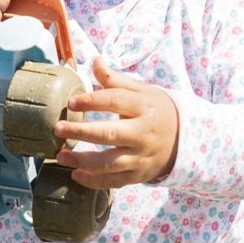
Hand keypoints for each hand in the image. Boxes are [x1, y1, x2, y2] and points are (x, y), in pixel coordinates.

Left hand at [54, 59, 180, 186]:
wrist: (184, 140)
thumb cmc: (156, 111)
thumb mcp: (142, 91)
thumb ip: (115, 80)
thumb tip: (94, 60)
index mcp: (144, 107)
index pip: (116, 101)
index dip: (93, 101)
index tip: (71, 102)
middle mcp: (143, 133)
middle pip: (110, 134)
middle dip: (82, 132)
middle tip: (59, 128)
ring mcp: (141, 156)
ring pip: (110, 163)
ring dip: (83, 160)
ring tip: (61, 156)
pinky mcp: (138, 175)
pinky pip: (114, 181)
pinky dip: (94, 181)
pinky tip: (76, 174)